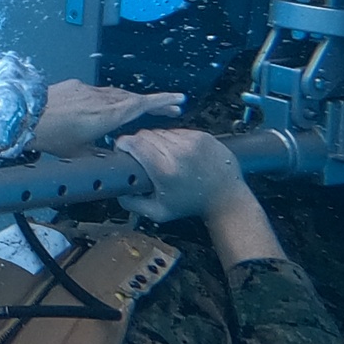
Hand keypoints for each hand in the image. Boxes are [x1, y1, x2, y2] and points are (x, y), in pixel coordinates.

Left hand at [31, 79, 184, 157]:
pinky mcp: (76, 86)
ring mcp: (89, 90)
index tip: (180, 99)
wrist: (24, 115)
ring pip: (117, 94)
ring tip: (141, 112)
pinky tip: (104, 110)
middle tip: (170, 109)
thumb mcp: (79, 154)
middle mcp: (102, 99)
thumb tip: (113, 160)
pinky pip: (99, 92)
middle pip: (134, 98)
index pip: (142, 105)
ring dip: (132, 102)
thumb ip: (100, 155)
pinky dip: (110, 100)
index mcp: (108, 115)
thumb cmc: (52, 137)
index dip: (163, 101)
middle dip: (154, 104)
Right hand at [114, 127, 246, 222]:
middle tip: (141, 156)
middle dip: (138, 143)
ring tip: (162, 157)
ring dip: (156, 141)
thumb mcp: (159, 212)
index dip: (123, 144)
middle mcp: (178, 151)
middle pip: (145, 134)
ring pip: (161, 131)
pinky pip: (177, 131)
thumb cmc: (192, 204)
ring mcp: (192, 141)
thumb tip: (118, 192)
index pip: (135, 143)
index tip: (122, 149)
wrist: (225, 197)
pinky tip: (178, 154)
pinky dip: (173, 140)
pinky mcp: (202, 135)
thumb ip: (134, 204)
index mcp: (164, 170)